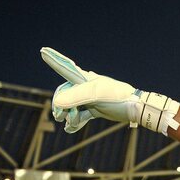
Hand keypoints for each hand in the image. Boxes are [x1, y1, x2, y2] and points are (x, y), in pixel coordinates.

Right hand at [40, 47, 179, 134]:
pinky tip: (71, 129)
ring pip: (72, 106)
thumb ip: (75, 97)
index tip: (43, 50)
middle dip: (60, 105)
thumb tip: (57, 103)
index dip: (54, 59)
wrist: (136, 109)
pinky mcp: (96, 109)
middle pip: (65, 93)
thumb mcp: (95, 95)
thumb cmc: (117, 97)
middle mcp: (86, 87)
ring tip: (69, 123)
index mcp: (85, 79)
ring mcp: (91, 98)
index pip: (66, 68)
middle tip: (60, 117)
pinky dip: (76, 122)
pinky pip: (81, 115)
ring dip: (68, 115)